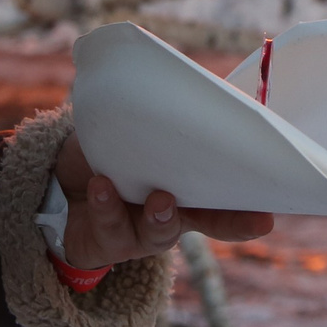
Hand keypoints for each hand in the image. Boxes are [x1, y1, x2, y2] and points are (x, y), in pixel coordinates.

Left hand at [52, 130, 273, 268]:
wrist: (56, 182)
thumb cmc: (108, 151)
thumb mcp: (135, 131)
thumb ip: (165, 117)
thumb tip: (205, 85)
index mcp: (186, 187)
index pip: (225, 201)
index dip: (247, 212)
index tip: (269, 216)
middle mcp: (170, 213)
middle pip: (206, 222)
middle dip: (225, 222)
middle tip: (240, 212)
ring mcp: (140, 231)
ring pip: (159, 232)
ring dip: (160, 215)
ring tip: (159, 197)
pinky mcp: (109, 241)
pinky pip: (112, 226)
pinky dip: (107, 204)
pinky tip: (101, 185)